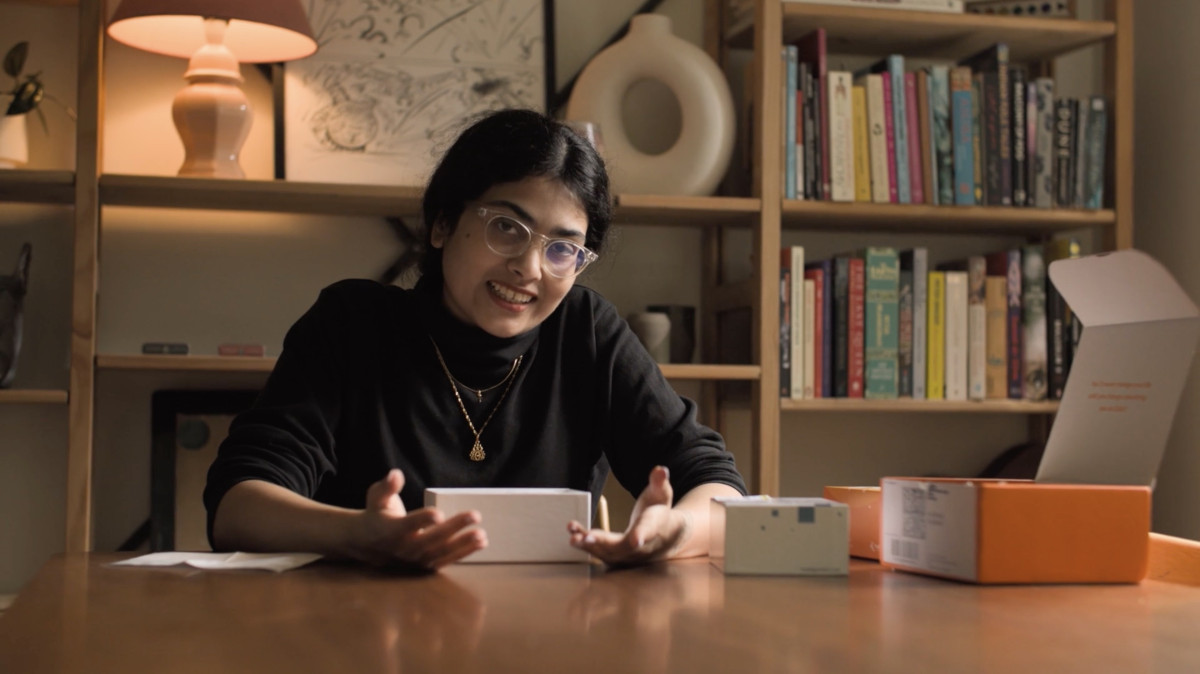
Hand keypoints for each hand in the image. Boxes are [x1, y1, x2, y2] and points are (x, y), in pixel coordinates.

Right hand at [350, 469, 486, 569]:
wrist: (369, 544)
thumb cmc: (377, 514)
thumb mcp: (376, 497)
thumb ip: (387, 487)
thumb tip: (395, 474)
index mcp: (390, 530)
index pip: (408, 525)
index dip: (422, 520)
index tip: (438, 513)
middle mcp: (404, 548)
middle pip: (431, 539)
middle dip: (454, 528)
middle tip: (475, 515)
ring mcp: (416, 559)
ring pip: (442, 552)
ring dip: (463, 544)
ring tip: (482, 534)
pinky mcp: (425, 565)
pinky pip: (447, 560)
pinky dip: (465, 552)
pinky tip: (482, 542)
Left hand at [567, 466, 691, 566]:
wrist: (667, 538)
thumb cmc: (661, 512)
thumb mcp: (662, 495)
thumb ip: (659, 482)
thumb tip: (660, 469)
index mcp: (654, 527)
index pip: (648, 531)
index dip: (641, 535)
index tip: (635, 540)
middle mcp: (641, 546)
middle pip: (622, 547)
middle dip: (603, 543)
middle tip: (585, 537)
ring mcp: (628, 555)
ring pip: (608, 553)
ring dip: (589, 545)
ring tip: (573, 536)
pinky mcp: (617, 557)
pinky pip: (600, 553)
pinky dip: (586, 545)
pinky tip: (573, 533)